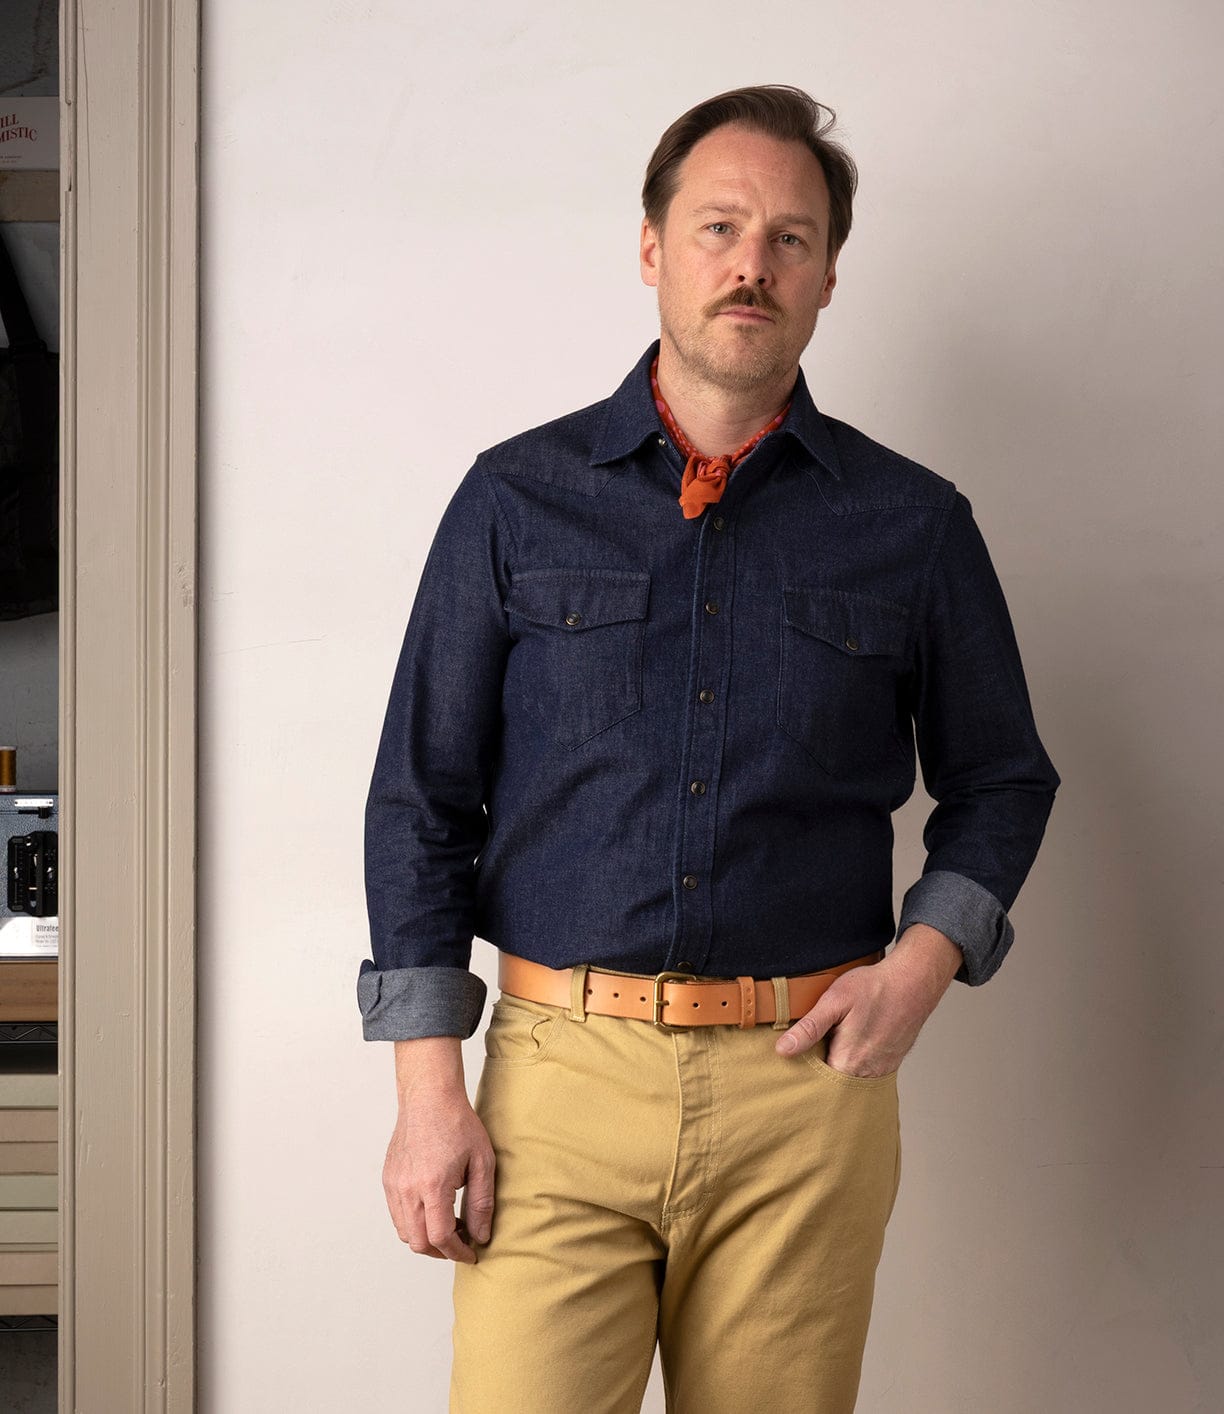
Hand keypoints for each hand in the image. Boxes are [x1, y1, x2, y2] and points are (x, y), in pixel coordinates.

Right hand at [383, 1085, 495, 1263]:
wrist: (429, 1097)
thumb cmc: (458, 1124)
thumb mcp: (482, 1162)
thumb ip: (482, 1203)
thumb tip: (480, 1236)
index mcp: (432, 1185)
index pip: (440, 1237)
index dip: (457, 1252)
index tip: (471, 1254)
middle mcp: (407, 1188)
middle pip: (418, 1242)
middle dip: (442, 1251)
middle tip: (461, 1243)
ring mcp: (394, 1184)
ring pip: (404, 1232)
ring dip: (426, 1239)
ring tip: (450, 1225)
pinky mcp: (388, 1179)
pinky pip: (397, 1215)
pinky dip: (413, 1223)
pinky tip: (433, 1210)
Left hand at [775, 925, 962, 1076]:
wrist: (913, 982)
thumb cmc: (874, 988)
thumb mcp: (834, 1001)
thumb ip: (809, 1028)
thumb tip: (783, 1050)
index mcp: (849, 1062)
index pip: (818, 1085)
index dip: (803, 1076)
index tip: (793, 1066)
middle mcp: (867, 1073)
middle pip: (834, 1087)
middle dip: (820, 1076)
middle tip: (809, 1054)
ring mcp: (881, 1070)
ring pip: (851, 1081)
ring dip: (838, 1070)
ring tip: (828, 1049)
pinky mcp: (890, 1063)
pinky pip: (866, 1074)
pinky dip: (855, 1066)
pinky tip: (848, 1046)